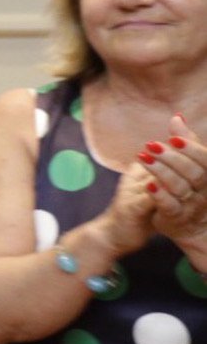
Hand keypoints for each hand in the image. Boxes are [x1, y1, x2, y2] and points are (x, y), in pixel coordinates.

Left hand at [144, 115, 206, 245]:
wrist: (190, 226)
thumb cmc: (189, 189)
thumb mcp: (190, 165)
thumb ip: (185, 142)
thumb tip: (177, 116)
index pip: (206, 161)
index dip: (192, 149)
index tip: (174, 138)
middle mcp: (205, 192)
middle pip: (193, 173)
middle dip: (172, 157)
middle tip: (151, 144)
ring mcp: (191, 206)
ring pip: (179, 188)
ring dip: (161, 171)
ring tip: (143, 157)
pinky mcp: (175, 219)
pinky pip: (170, 207)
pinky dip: (159, 195)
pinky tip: (148, 184)